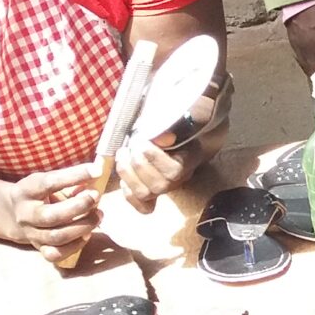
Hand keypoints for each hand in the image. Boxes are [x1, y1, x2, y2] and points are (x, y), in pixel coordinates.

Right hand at [10, 165, 100, 262]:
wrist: (15, 213)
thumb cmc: (41, 193)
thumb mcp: (49, 180)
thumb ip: (71, 178)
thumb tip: (97, 172)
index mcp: (26, 191)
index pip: (48, 183)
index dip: (74, 176)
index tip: (97, 171)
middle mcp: (25, 215)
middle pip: (51, 216)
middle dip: (79, 206)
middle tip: (96, 196)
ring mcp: (31, 234)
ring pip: (57, 237)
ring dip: (83, 226)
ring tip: (98, 214)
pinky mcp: (39, 248)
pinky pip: (56, 254)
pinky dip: (76, 245)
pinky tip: (87, 234)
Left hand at [117, 72, 233, 207]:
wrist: (182, 125)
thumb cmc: (181, 116)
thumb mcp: (187, 109)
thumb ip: (185, 115)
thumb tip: (164, 136)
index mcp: (191, 158)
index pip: (174, 171)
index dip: (154, 158)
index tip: (142, 139)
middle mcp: (181, 177)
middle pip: (160, 185)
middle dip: (138, 164)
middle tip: (129, 146)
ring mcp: (166, 186)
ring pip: (147, 193)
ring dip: (129, 175)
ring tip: (123, 155)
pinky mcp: (153, 191)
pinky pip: (142, 205)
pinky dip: (129, 193)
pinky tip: (125, 177)